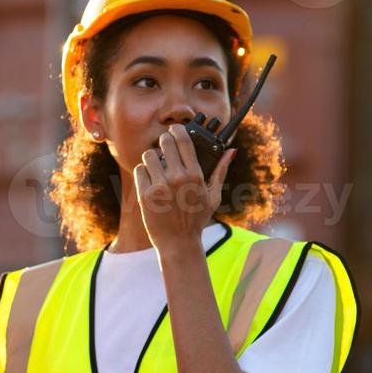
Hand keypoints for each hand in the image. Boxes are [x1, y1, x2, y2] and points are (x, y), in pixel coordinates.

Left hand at [133, 124, 234, 255]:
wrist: (178, 243)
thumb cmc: (197, 219)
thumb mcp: (213, 196)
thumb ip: (221, 170)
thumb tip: (232, 150)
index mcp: (195, 175)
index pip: (183, 140)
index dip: (177, 130)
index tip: (174, 129)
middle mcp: (177, 178)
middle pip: (164, 142)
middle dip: (163, 142)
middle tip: (163, 146)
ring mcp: (160, 186)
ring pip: (148, 155)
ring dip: (151, 158)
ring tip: (156, 166)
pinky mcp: (145, 195)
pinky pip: (139, 170)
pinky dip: (143, 173)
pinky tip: (149, 180)